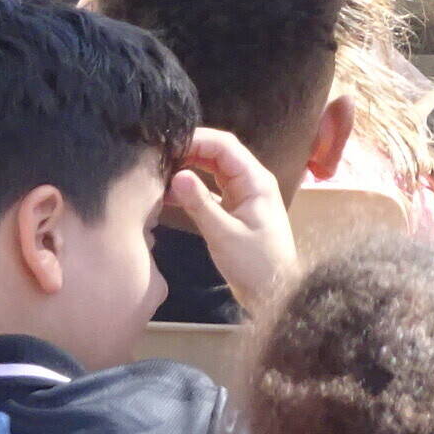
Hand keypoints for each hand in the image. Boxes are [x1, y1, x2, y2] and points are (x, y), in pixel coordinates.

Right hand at [165, 127, 299, 314]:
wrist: (275, 294)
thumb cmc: (255, 264)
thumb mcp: (224, 234)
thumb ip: (199, 203)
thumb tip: (176, 175)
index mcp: (255, 180)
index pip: (224, 146)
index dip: (196, 139)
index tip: (167, 144)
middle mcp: (250, 181)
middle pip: (218, 154)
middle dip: (189, 151)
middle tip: (158, 155)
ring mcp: (243, 195)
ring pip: (212, 171)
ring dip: (189, 169)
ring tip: (159, 171)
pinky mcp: (234, 210)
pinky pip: (211, 191)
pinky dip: (192, 191)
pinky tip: (168, 194)